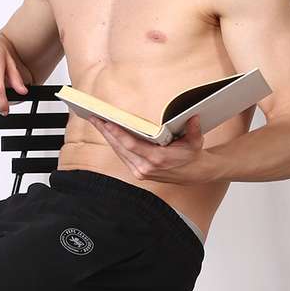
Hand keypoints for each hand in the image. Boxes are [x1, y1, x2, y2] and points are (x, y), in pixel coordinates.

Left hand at [87, 113, 210, 183]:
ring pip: (119, 152)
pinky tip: (107, 133)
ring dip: (107, 137)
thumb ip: (193, 129)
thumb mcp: (195, 140)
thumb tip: (193, 117)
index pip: (131, 145)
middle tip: (94, 117)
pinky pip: (122, 156)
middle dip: (106, 132)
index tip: (107, 123)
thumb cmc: (192, 154)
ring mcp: (141, 172)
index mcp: (158, 159)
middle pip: (120, 148)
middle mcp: (146, 168)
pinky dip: (114, 144)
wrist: (194, 173)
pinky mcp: (138, 173)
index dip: (117, 134)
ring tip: (97, 122)